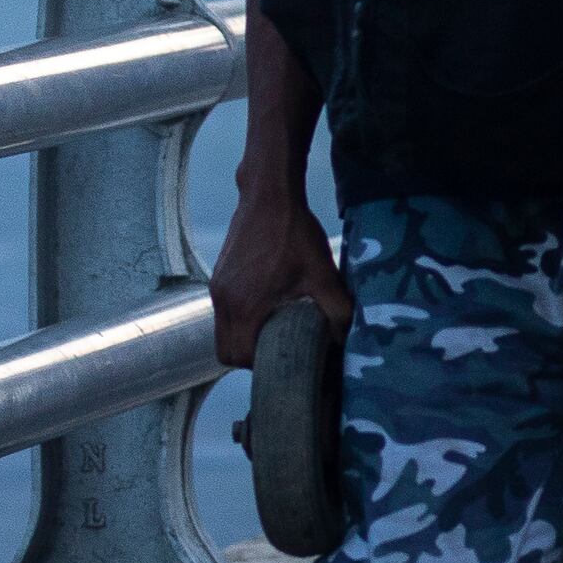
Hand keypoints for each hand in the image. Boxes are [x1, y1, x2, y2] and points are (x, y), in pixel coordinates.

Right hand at [206, 198, 350, 369]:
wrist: (269, 197)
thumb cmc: (295, 235)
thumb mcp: (323, 275)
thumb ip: (336, 311)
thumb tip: (344, 339)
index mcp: (243, 305)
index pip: (238, 355)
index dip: (259, 365)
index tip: (284, 360)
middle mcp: (223, 299)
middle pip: (225, 349)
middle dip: (250, 357)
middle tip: (279, 351)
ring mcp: (217, 287)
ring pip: (223, 330)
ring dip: (245, 337)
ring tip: (276, 331)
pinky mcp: (219, 276)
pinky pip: (224, 311)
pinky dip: (241, 319)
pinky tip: (268, 308)